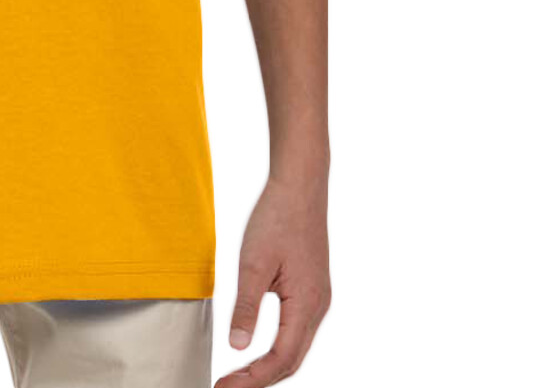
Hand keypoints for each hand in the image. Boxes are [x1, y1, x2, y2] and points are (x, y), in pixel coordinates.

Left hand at [215, 175, 330, 386]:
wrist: (300, 186)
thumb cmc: (277, 218)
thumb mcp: (254, 262)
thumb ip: (247, 306)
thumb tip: (238, 347)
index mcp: (307, 305)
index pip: (281, 360)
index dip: (253, 379)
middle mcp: (317, 308)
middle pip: (291, 360)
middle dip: (259, 380)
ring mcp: (317, 299)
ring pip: (295, 347)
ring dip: (268, 367)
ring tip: (238, 377)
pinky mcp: (311, 289)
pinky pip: (296, 330)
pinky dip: (276, 348)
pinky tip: (257, 349)